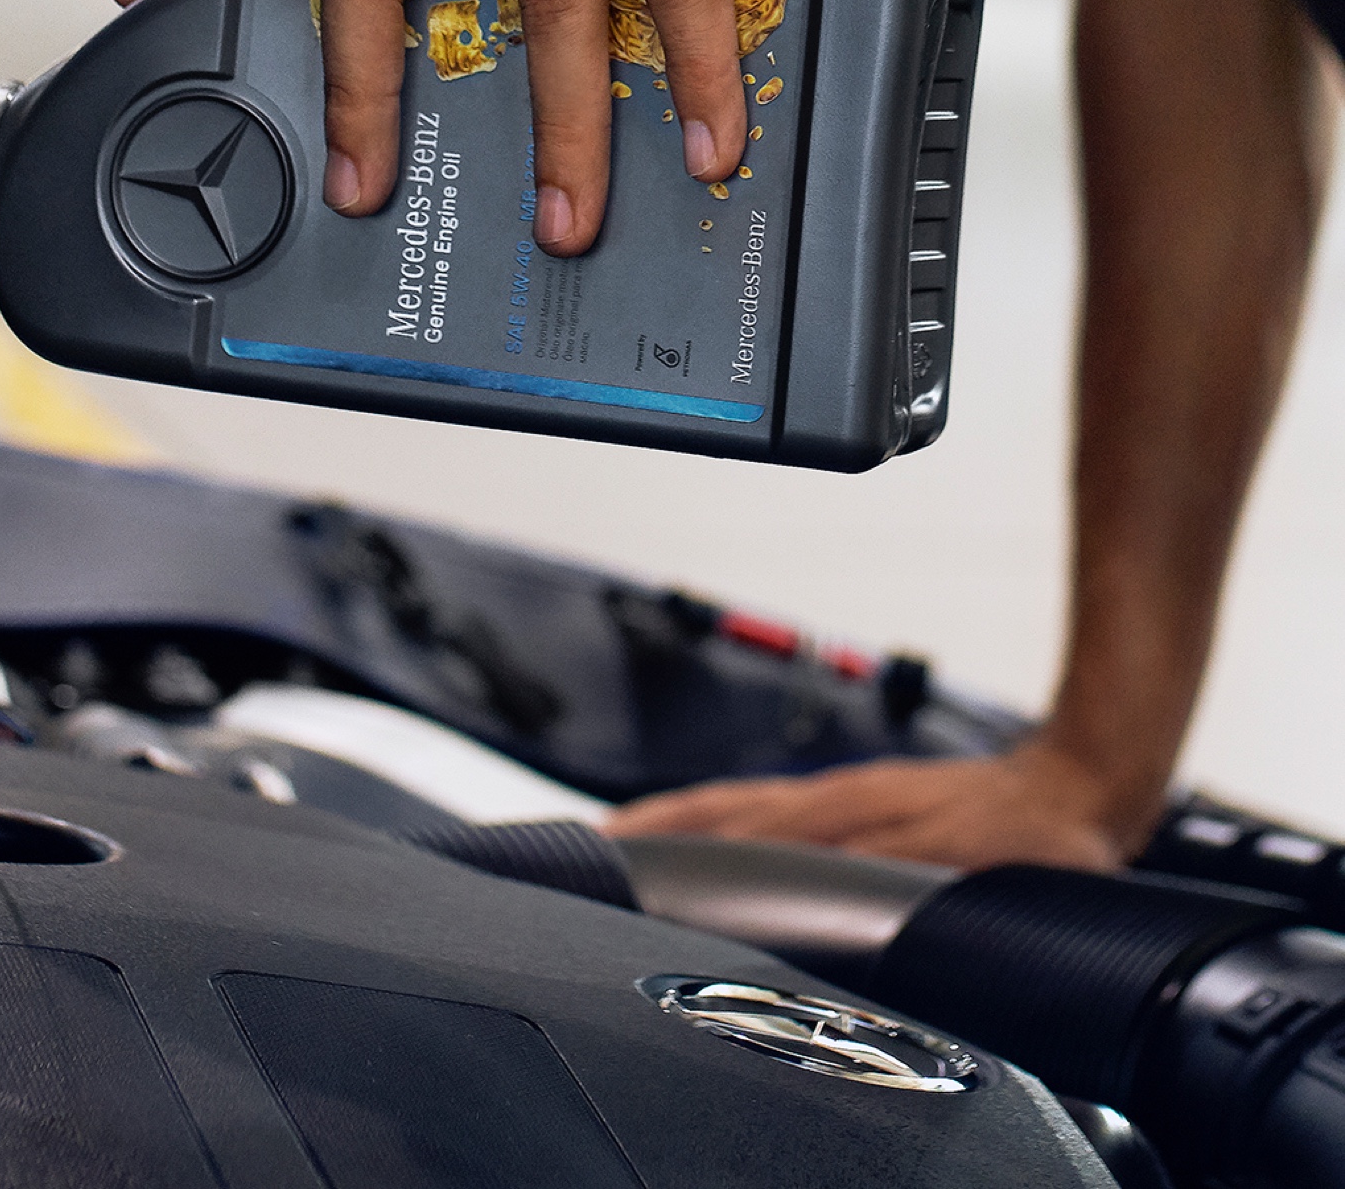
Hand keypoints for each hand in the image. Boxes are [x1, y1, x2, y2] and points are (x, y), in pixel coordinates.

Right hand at [600, 741, 1151, 870]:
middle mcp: (826, 799)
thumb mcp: (951, 868)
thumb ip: (872, 878)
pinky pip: (764, 806)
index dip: (662, 840)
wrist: (1078, 783)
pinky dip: (717, 818)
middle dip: (645, 829)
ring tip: (621, 837)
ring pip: (734, 806)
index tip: (605, 850)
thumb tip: (796, 880)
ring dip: (673, 822)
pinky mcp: (857, 801)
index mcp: (837, 815)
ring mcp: (839, 796)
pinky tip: (712, 834)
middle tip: (585, 847)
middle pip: (712, 810)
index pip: (723, 825)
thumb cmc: (1028, 838)